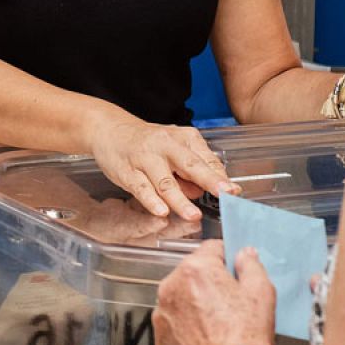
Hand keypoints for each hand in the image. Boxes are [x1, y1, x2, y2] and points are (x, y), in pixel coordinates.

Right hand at [88, 114, 236, 220]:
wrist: (110, 129)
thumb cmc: (147, 142)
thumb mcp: (174, 148)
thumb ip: (190, 171)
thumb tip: (200, 192)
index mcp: (184, 138)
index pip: (207, 160)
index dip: (221, 178)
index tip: (234, 192)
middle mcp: (166, 145)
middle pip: (190, 165)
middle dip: (210, 181)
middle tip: (226, 195)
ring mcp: (145, 158)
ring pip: (165, 181)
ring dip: (180, 199)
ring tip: (194, 215)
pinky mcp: (127, 172)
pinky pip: (141, 188)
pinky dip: (152, 201)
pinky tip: (161, 211)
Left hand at [153, 241, 276, 344]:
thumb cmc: (247, 334)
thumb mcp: (261, 292)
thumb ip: (251, 265)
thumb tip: (244, 254)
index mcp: (196, 269)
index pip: (211, 249)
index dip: (226, 257)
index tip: (234, 268)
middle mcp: (171, 286)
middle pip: (193, 273)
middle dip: (210, 282)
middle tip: (231, 301)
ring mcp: (162, 313)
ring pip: (181, 297)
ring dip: (195, 303)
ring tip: (218, 322)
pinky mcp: (160, 336)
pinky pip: (173, 321)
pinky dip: (186, 325)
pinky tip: (206, 337)